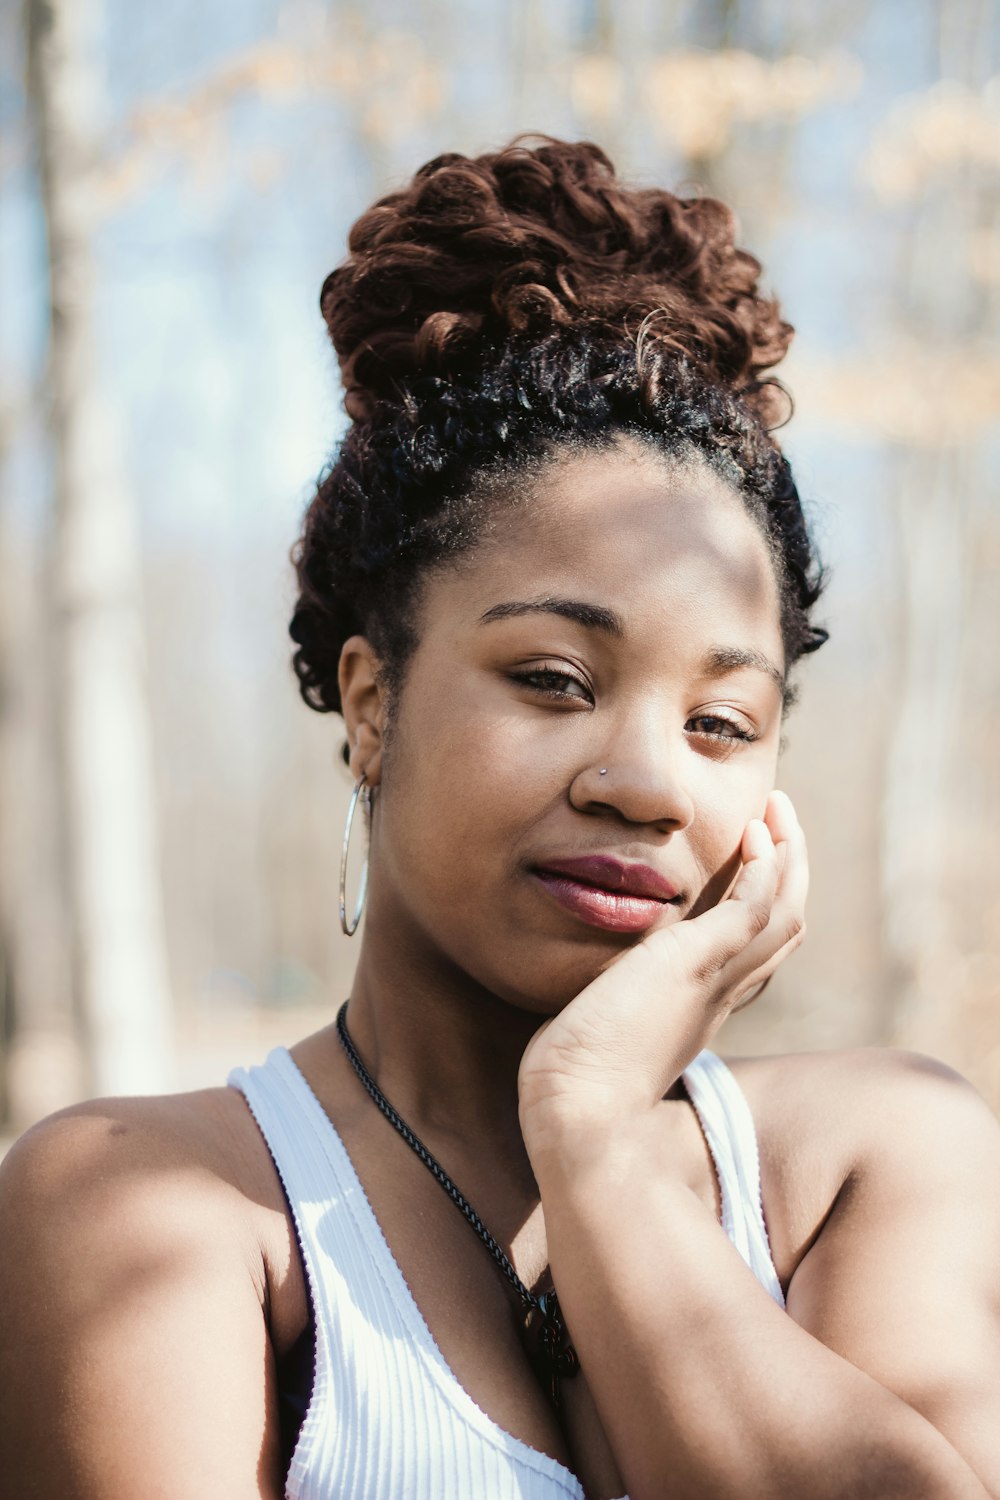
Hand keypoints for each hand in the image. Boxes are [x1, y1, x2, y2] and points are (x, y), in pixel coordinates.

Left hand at [518, 791, 807, 1150]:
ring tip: (777, 810)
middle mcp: (721, 995)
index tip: (752, 860)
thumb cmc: (573, 1084)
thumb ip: (609, 1000)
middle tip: (779, 821)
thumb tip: (586, 989)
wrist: (579, 1113)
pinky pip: (757, 909)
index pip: (752, 950)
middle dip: (788, 871)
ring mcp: (716, 980)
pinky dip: (766, 868)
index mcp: (701, 1008)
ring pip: (785, 913)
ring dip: (789, 857)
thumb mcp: (600, 1027)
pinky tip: (757, 833)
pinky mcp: (699, 965)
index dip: (762, 902)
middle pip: (784, 927)